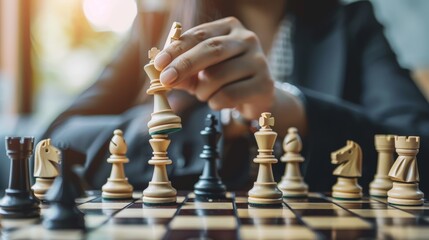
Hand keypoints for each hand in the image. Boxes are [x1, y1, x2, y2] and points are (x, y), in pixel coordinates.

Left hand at [154, 17, 273, 119]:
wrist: (256, 96)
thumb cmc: (224, 79)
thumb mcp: (200, 72)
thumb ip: (182, 71)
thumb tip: (160, 74)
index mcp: (229, 28)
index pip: (199, 34)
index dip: (177, 49)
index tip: (158, 63)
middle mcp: (247, 39)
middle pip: (211, 49)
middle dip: (184, 65)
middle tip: (166, 80)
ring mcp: (259, 60)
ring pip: (217, 76)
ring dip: (202, 91)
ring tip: (205, 95)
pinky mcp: (265, 84)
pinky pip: (228, 95)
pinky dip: (215, 102)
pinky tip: (219, 102)